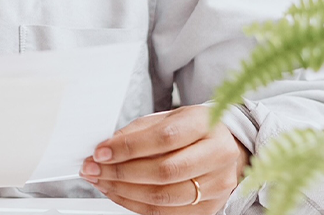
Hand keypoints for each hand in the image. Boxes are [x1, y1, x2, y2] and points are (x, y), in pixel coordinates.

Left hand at [78, 105, 248, 214]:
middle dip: (120, 172)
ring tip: (101, 181)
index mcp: (206, 126)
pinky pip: (166, 214)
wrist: (229, 148)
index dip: (128, 147)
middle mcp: (217, 156)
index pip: (164, 138)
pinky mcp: (209, 208)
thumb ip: (140, 131)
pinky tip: (118, 193)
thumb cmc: (195, 130)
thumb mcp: (170, 118)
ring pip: (163, 197)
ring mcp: (217, 186)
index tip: (101, 152)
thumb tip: (107, 147)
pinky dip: (135, 205)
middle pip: (164, 171)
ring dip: (123, 191)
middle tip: (94, 169)